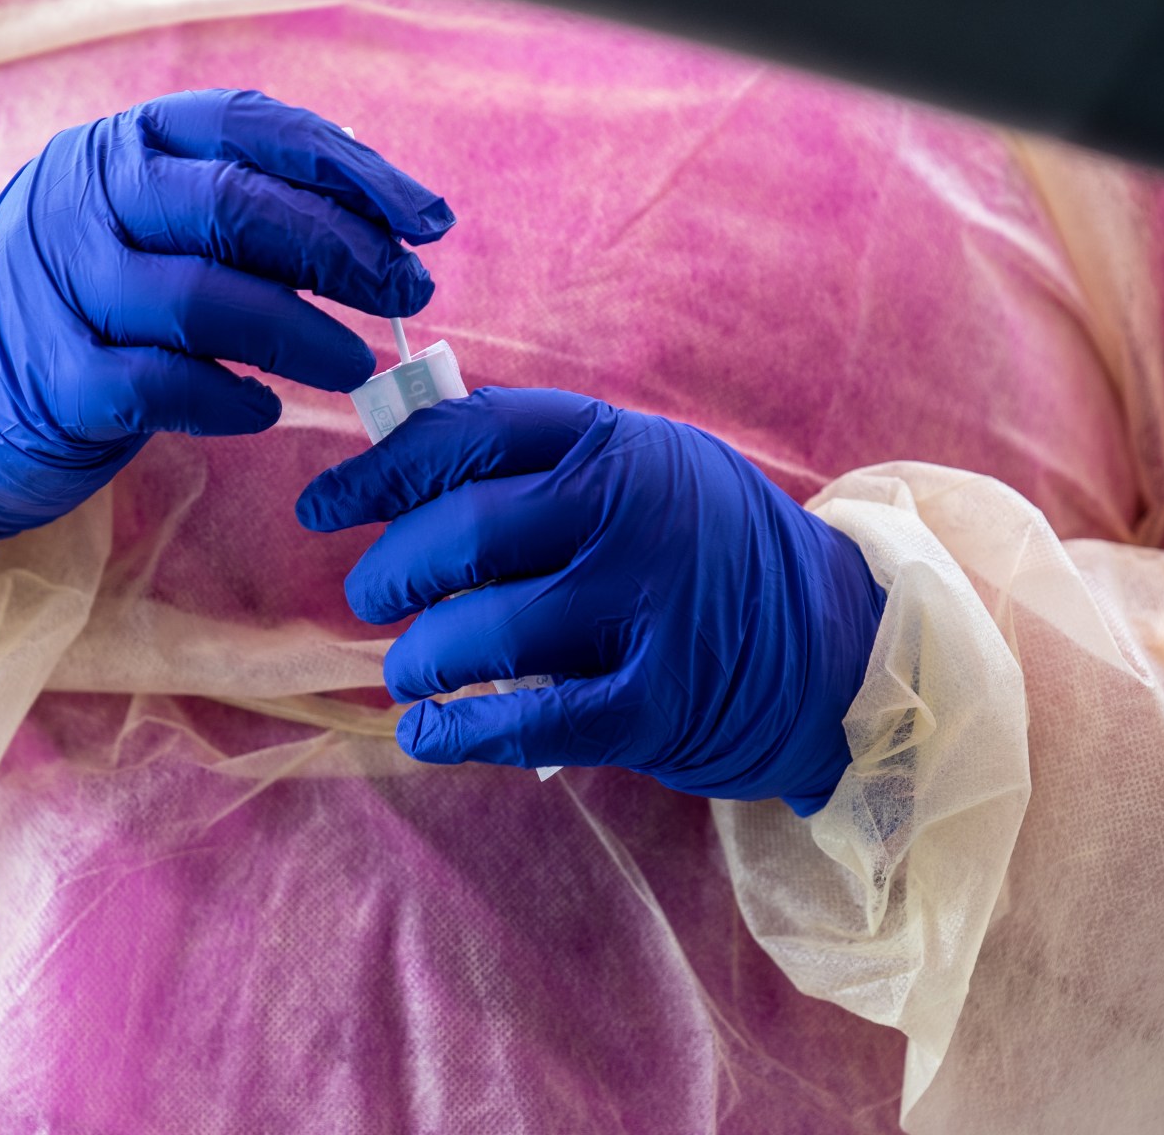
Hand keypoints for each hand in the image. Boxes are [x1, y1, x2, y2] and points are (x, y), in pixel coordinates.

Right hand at [0, 89, 453, 550]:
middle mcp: (81, 201)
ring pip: (200, 298)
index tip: (426, 218)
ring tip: (359, 364)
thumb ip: (239, 212)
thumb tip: (383, 225)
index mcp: (118, 145)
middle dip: (339, 249)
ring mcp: (57, 290)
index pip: (248, 125)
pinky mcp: (51, 380)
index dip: (347, 166)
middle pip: (230, 205)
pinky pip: (159, 386)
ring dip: (299, 332)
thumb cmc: (83, 306)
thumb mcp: (144, 228)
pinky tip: (267, 411)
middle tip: (407, 291)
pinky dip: (228, 399)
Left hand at [296, 388, 884, 813]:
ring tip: (408, 671)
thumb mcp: (647, 467)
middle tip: (369, 599)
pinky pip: (527, 721)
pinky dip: (457, 731)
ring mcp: (647, 610)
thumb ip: (545, 462)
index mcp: (618, 444)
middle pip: (463, 531)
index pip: (470, 432)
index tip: (327, 506)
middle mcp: (631, 515)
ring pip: (484, 632)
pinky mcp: (656, 703)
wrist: (836, 643)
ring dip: (419, 658)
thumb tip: (398, 464)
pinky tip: (427, 731)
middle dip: (391, 571)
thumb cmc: (709, 549)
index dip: (381, 467)